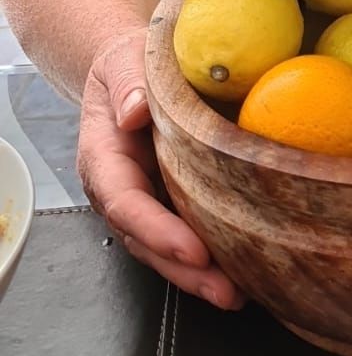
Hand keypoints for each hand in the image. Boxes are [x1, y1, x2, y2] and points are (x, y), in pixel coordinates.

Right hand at [77, 25, 243, 309]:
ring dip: (200, 277)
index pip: (125, 203)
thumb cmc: (128, 63)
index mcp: (103, 158)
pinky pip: (187, 237)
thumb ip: (128, 84)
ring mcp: (147, 201)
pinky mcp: (172, 203)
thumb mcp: (124, 61)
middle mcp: (121, 190)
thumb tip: (135, 112)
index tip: (192, 250)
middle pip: (146, 241)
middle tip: (226, 291)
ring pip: (165, 251)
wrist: (131, 69)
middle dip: (184, 272)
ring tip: (239, 294)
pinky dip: (212, 259)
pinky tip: (245, 271)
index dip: (156, 231)